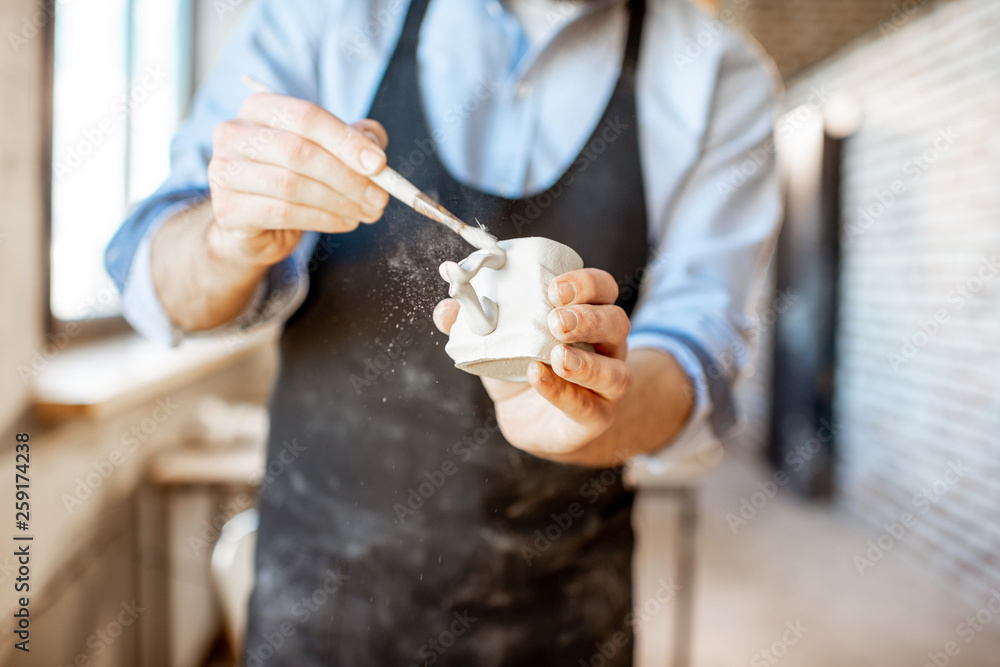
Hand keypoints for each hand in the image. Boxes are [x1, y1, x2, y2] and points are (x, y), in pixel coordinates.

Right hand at [206, 93, 390, 266]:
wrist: (253, 225)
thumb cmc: (291, 178)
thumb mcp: (325, 152)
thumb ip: (353, 139)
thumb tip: (374, 146)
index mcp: (260, 108)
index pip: (307, 116)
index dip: (346, 140)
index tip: (379, 164)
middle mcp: (234, 134)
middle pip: (299, 151)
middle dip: (347, 177)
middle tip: (379, 198)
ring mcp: (225, 171)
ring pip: (292, 185)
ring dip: (339, 202)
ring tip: (366, 213)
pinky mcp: (228, 209)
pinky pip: (283, 213)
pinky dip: (322, 220)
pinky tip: (344, 222)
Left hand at [433, 268, 631, 459]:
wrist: (535, 422)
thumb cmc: (523, 368)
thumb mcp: (498, 340)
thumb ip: (472, 323)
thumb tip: (445, 309)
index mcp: (588, 315)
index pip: (602, 289)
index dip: (585, 283)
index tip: (553, 287)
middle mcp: (607, 347)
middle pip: (617, 322)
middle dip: (588, 318)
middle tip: (556, 320)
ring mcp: (607, 385)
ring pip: (616, 371)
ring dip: (587, 362)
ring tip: (557, 356)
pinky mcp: (597, 417)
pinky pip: (589, 407)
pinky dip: (564, 393)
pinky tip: (540, 380)